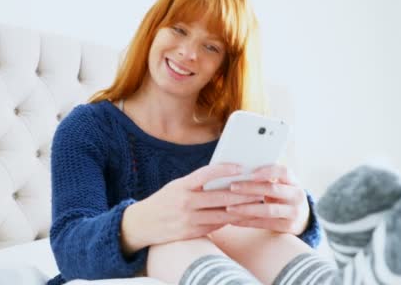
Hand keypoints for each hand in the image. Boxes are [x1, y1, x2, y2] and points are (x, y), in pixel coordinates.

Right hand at [120, 164, 263, 252]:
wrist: (141, 224)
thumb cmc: (163, 201)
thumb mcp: (176, 186)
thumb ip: (197, 183)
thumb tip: (223, 175)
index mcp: (182, 186)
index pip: (206, 174)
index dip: (224, 169)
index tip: (241, 167)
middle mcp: (185, 202)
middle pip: (220, 196)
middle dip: (242, 193)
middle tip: (259, 188)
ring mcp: (189, 220)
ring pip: (222, 214)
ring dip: (241, 209)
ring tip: (256, 203)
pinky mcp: (191, 233)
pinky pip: (216, 226)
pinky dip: (229, 220)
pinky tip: (240, 216)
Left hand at [225, 165, 309, 234]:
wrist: (301, 217)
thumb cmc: (282, 195)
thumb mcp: (281, 184)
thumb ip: (266, 177)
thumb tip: (237, 171)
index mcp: (294, 181)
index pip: (283, 172)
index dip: (266, 171)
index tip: (248, 172)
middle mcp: (297, 196)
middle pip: (272, 189)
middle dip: (250, 188)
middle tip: (231, 187)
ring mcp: (294, 212)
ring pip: (268, 210)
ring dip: (246, 208)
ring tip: (229, 207)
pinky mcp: (288, 227)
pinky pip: (265, 224)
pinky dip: (247, 222)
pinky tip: (233, 221)